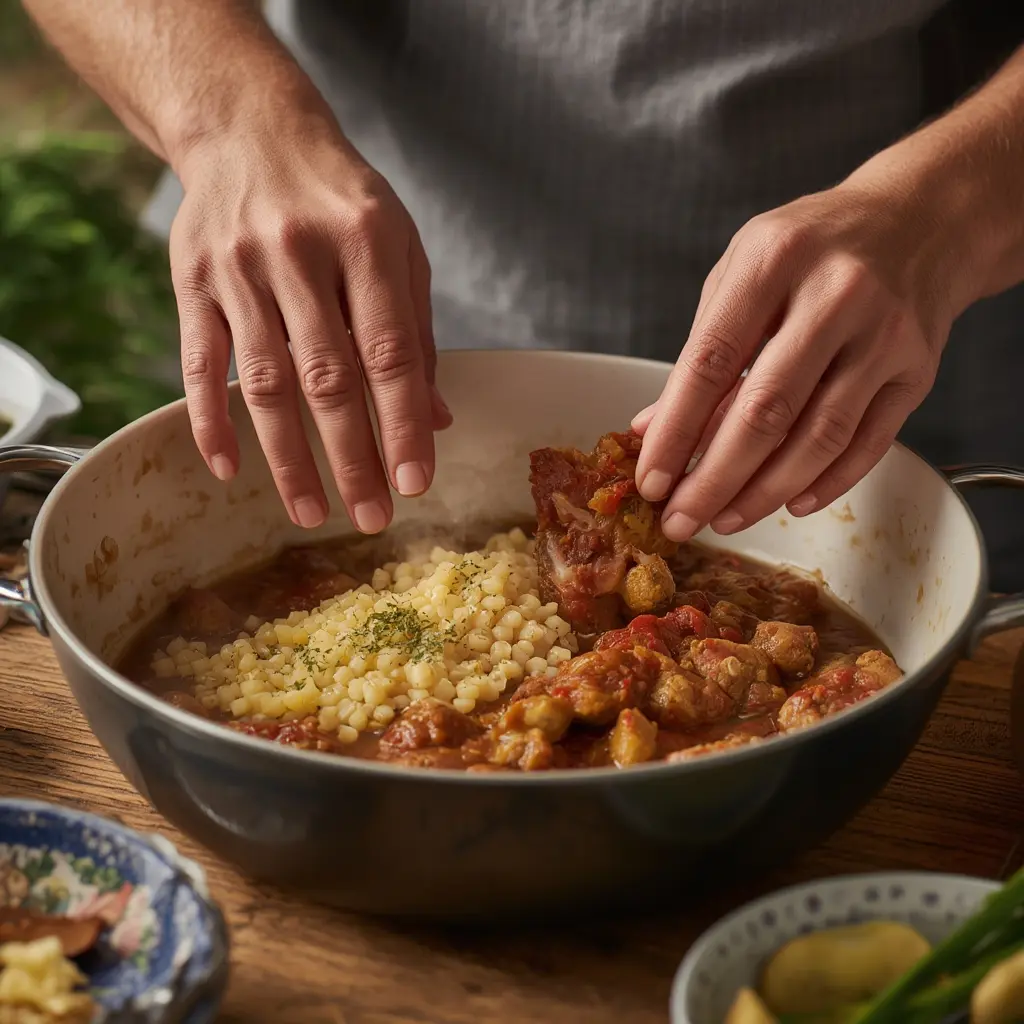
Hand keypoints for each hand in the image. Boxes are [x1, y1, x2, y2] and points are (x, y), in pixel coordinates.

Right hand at [169, 117, 450, 533]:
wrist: (250, 130)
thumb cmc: (341, 199)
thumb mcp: (398, 248)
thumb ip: (415, 332)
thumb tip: (434, 419)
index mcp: (366, 241)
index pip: (389, 353)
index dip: (402, 424)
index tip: (414, 483)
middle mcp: (299, 253)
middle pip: (327, 378)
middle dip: (352, 457)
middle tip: (371, 518)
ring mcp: (238, 269)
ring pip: (264, 383)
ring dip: (288, 458)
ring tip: (310, 512)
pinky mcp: (192, 281)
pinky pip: (199, 362)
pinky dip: (211, 419)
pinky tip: (230, 468)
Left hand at [633, 180, 961, 540]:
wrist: (921, 218)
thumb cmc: (814, 246)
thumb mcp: (744, 272)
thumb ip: (702, 347)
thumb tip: (654, 428)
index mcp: (773, 261)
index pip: (710, 363)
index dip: (675, 431)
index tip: (652, 479)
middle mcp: (835, 295)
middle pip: (765, 411)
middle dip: (714, 479)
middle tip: (682, 519)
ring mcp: (884, 334)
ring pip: (819, 437)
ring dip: (765, 491)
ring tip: (725, 518)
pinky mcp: (919, 369)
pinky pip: (869, 443)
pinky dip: (827, 482)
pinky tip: (791, 502)